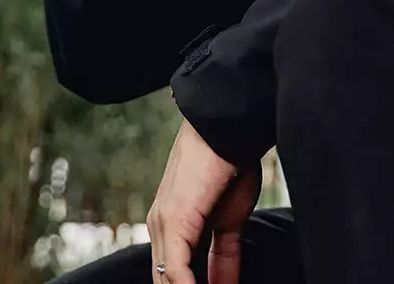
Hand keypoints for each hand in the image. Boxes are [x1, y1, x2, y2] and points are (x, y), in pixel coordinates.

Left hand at [147, 120, 261, 283]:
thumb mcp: (231, 217)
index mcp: (172, 224)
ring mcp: (163, 225)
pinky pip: (177, 272)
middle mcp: (161, 227)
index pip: (176, 275)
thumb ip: (224, 253)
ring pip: (168, 281)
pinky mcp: (174, 222)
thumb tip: (226, 283)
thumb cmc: (232, 161)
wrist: (229, 126)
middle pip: (168, 281)